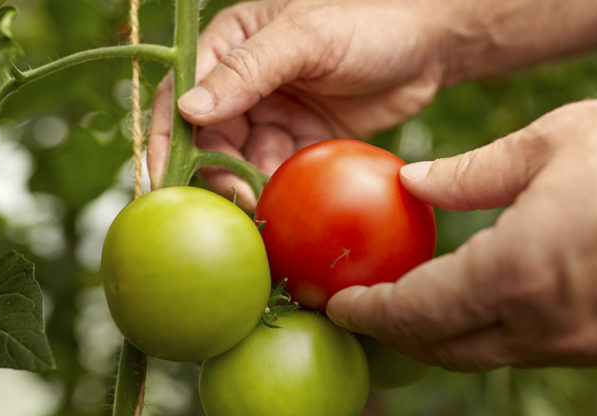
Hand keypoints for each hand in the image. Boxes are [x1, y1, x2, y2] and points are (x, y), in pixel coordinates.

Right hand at [147, 0, 446, 207]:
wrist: (431, 47)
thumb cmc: (369, 23)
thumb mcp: (306, 39)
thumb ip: (248, 71)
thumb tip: (188, 109)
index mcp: (230, 44)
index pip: (180, 94)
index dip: (167, 137)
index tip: (164, 179)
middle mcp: (244, 82)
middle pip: (205, 138)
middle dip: (213, 172)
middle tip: (235, 201)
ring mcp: (273, 115)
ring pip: (239, 161)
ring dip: (244, 187)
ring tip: (261, 210)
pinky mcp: (302, 143)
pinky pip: (276, 174)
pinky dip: (275, 192)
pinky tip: (283, 209)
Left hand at [326, 84, 596, 370]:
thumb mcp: (547, 143)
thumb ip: (468, 176)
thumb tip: (412, 184)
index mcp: (517, 272)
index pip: (418, 312)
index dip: (372, 313)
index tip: (343, 306)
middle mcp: (551, 326)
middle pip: (452, 350)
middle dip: (406, 336)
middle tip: (378, 310)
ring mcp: (595, 345)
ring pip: (500, 355)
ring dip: (458, 337)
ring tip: (434, 305)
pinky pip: (550, 350)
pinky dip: (512, 333)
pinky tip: (509, 299)